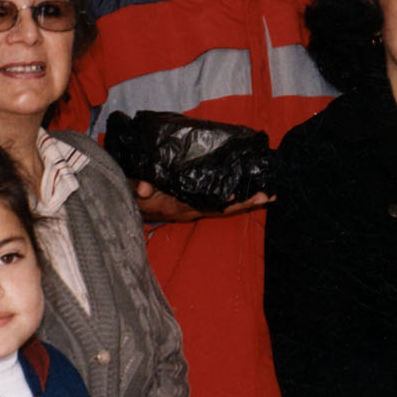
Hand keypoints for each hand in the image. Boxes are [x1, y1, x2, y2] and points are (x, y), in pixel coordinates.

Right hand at [132, 180, 271, 222]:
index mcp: (179, 205)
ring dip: (246, 201)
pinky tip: (249, 190)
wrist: (126, 205)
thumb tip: (143, 189)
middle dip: (246, 203)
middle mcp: (190, 209)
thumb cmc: (129, 194)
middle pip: (223, 208)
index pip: (207, 204)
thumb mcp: (129, 189)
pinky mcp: (193, 203)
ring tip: (269, 194)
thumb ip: (135, 187)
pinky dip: (235, 197)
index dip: (226, 201)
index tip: (243, 194)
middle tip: (269, 195)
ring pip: (224, 206)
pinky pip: (218, 202)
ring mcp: (193, 208)